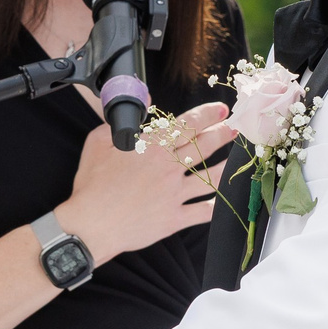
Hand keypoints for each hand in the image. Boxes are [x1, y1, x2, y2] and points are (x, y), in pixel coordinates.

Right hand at [56, 100, 233, 264]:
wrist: (92, 224)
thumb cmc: (92, 184)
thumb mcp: (98, 141)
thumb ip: (121, 122)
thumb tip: (142, 104)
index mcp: (153, 147)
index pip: (188, 124)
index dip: (208, 115)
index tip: (221, 110)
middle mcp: (169, 168)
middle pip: (205, 147)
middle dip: (224, 134)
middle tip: (235, 128)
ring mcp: (175, 194)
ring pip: (210, 177)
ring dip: (225, 166)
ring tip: (235, 159)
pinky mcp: (174, 218)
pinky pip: (202, 212)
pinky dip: (213, 207)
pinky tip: (220, 202)